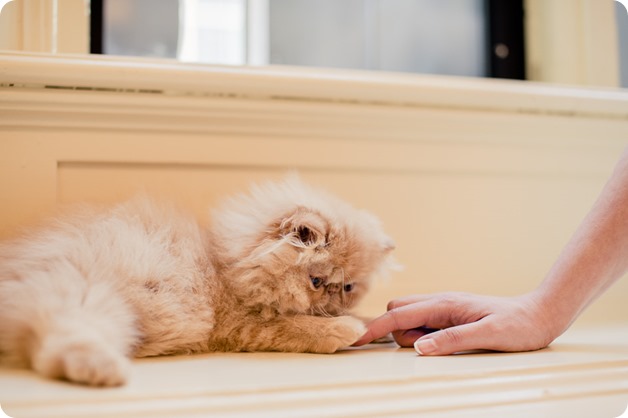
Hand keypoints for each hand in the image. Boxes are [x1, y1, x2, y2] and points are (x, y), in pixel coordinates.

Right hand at [354, 291, 559, 354]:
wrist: (540, 314)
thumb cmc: (518, 325)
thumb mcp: (488, 336)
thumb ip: (452, 340)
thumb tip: (418, 348)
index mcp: (445, 304)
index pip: (399, 315)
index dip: (375, 328)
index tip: (356, 340)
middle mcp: (441, 301)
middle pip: (398, 311)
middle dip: (398, 331)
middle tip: (429, 347)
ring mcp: (446, 306)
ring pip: (410, 315)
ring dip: (414, 334)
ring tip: (448, 344)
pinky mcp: (451, 313)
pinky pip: (424, 321)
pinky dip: (424, 333)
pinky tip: (444, 341)